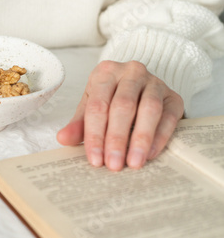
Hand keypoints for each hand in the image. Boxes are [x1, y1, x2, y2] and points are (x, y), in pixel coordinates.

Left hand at [57, 61, 183, 170]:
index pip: (97, 106)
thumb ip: (78, 124)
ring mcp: (155, 82)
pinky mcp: (174, 96)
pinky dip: (160, 137)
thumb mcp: (91, 107)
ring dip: (140, 139)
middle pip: (123, 106)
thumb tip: (63, 139)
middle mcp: (131, 72)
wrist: (140, 86)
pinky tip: (150, 154)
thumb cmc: (111, 98)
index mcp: (105, 72)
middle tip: (113, 165)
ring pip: (149, 109)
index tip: (95, 159)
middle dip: (116, 138)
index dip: (95, 134)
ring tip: (133, 163)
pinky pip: (169, 116)